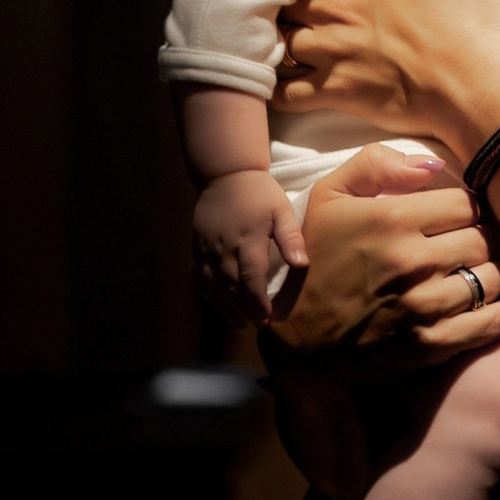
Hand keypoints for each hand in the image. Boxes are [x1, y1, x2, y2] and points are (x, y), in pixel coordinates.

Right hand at [194, 169, 308, 322]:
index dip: (257, 303)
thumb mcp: (281, 210)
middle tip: (258, 325)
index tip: (267, 318)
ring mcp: (207, 250)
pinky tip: (219, 304)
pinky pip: (199, 278)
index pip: (251, 280)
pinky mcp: (196, 248)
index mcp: (247, 241)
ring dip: (225, 307)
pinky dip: (208, 294)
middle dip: (244, 310)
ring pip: (212, 288)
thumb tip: (302, 264)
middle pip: (231, 289)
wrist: (226, 174)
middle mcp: (224, 249)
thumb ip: (291, 238)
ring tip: (241, 322)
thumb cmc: (259, 193)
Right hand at [268, 144, 499, 363]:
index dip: (481, 204)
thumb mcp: (329, 196)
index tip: (483, 211)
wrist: (292, 333)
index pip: (468, 202)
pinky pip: (491, 323)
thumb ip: (377, 165)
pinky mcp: (429, 345)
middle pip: (487, 239)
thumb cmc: (316, 257)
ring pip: (495, 279)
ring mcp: (422, 307)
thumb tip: (435, 164)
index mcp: (391, 220)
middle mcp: (411, 262)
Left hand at [276, 0, 499, 161]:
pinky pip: (283, 90)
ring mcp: (329, 49)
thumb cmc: (478, 15)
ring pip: (278, 36)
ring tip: (285, 36)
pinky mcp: (333, 91)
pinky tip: (280, 81)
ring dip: (280, 36)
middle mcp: (334, 2)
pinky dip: (276, 86)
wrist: (484, 89)